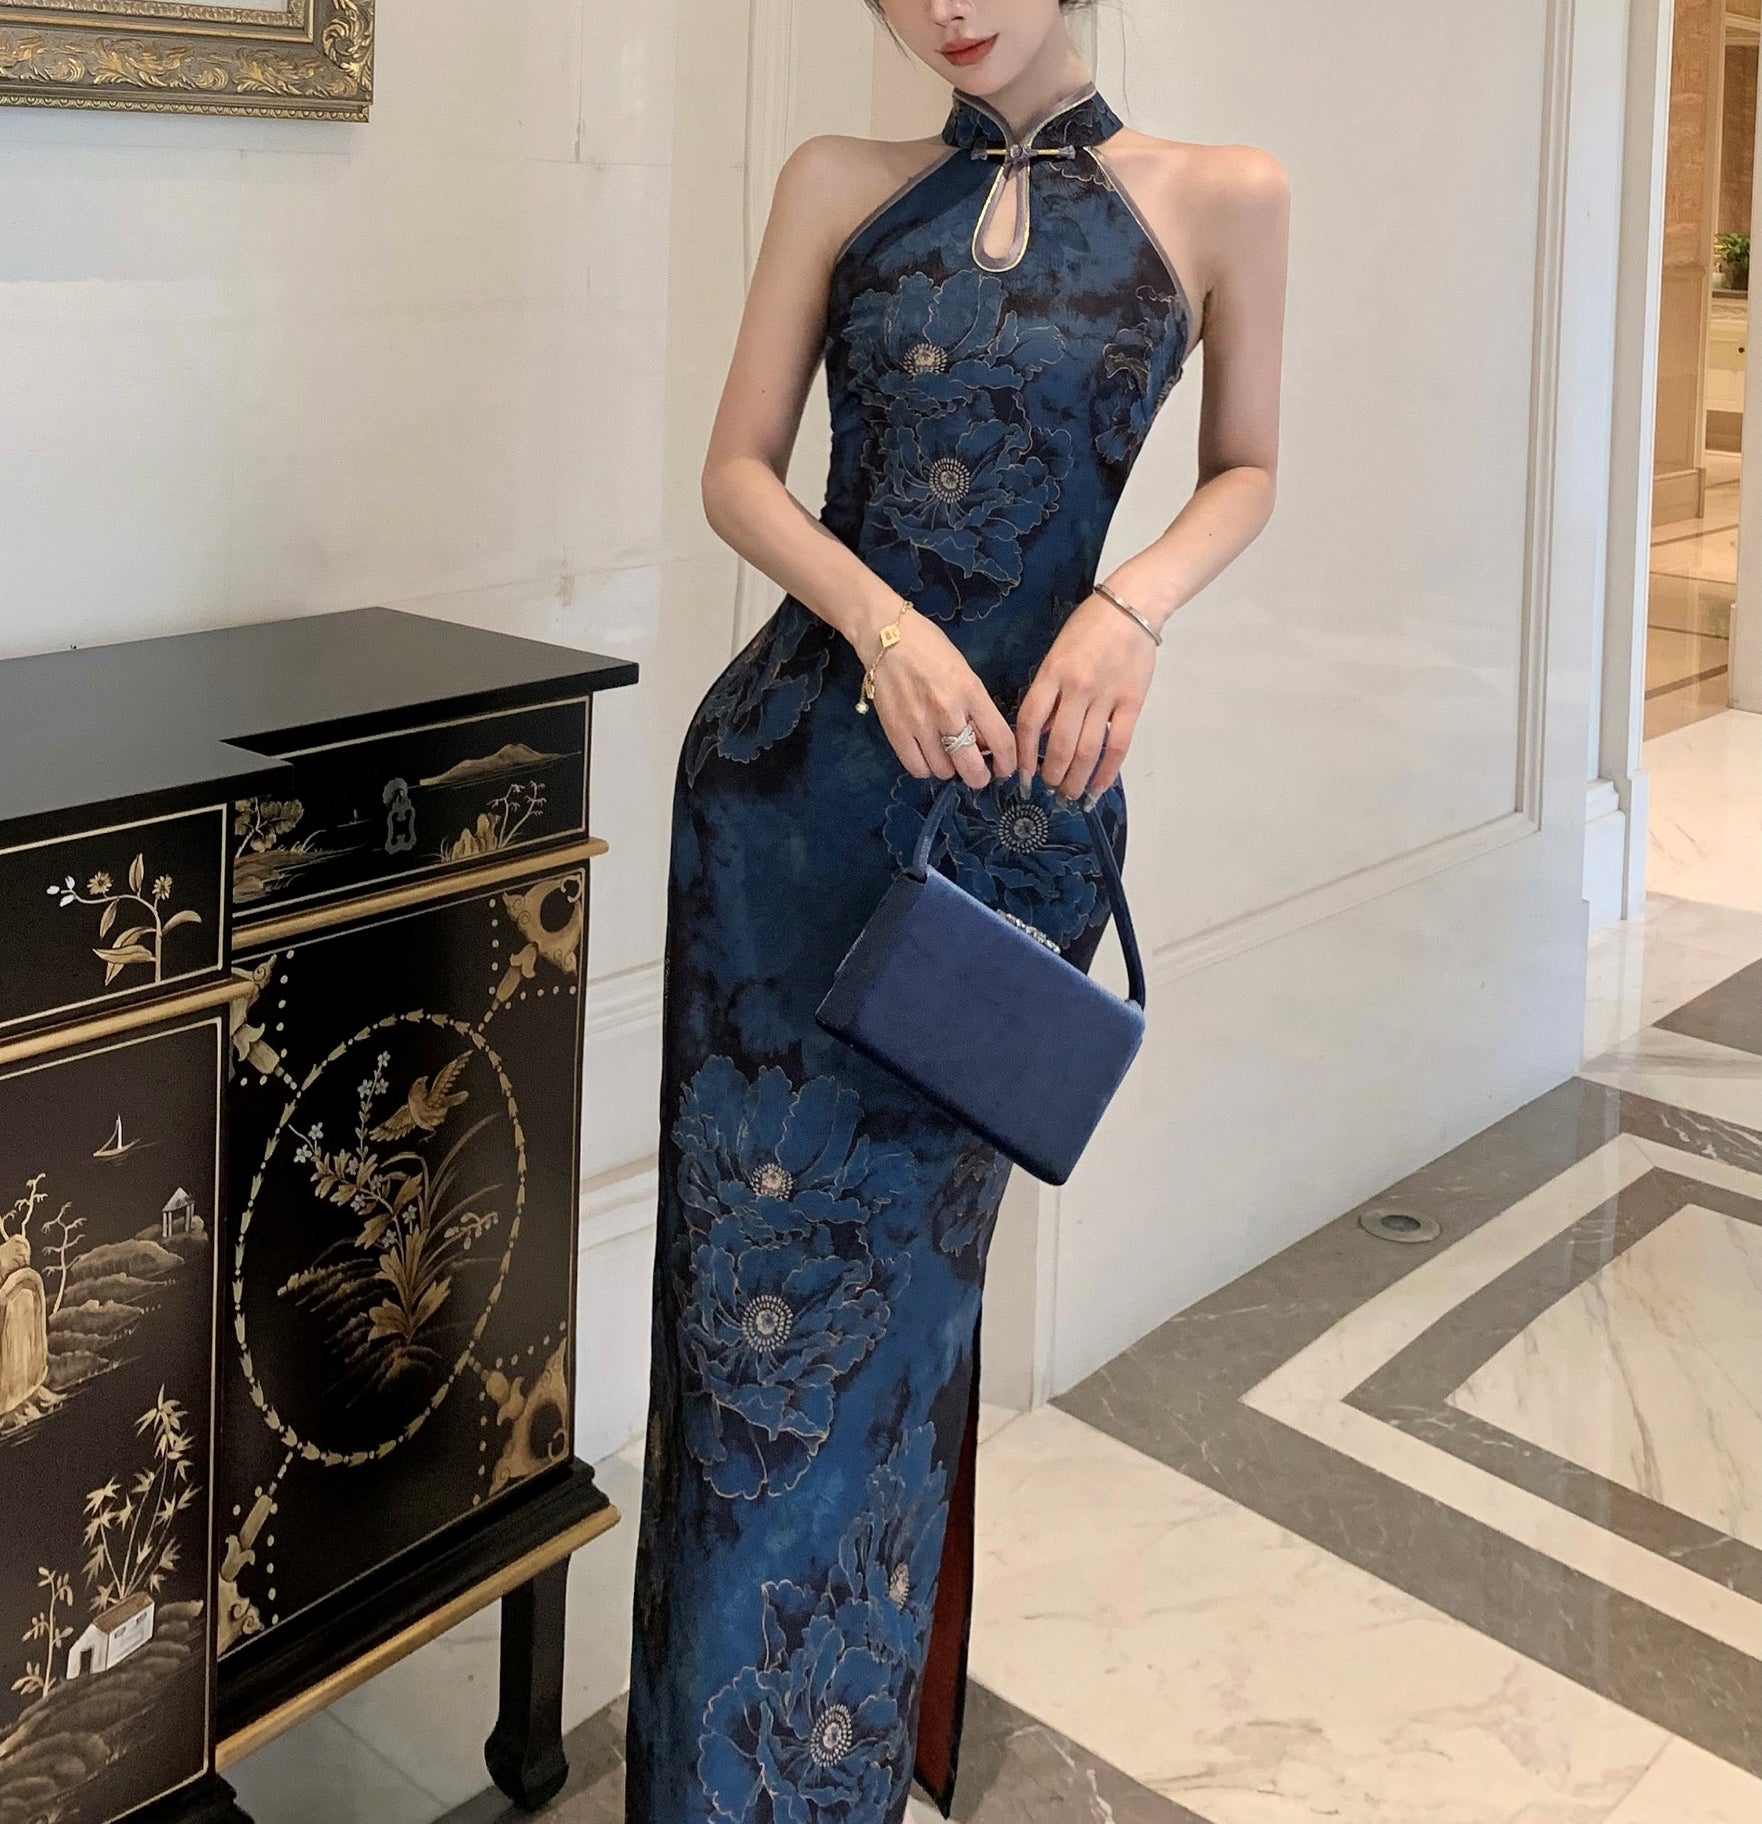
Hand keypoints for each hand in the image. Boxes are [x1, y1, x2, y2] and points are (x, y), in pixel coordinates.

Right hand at [867, 608, 1017, 788]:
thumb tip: (984, 744)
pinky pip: (917, 768)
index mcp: (971, 692)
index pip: (1000, 740)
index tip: (1004, 768)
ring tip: (946, 754)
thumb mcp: (965, 673)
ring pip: (943, 771)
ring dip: (949, 768)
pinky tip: (927, 756)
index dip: (1007, 763)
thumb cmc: (930, 649)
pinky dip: (925, 768)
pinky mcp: (895, 730)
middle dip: (979, 777)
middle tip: (977, 772)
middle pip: (971, 768)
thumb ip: (976, 708)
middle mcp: (947, 711)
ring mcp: (919, 723)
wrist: (886, 636)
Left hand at [1015, 592, 1156, 801]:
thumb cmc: (1089, 628)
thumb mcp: (1056, 655)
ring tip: (1071, 794)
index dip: (1024, 754)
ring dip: (1077, 778)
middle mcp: (1077, 687)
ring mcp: (1106, 695)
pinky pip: (1118, 744)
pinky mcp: (1132, 701)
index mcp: (1052, 674)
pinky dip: (1107, 771)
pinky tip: (1099, 787)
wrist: (1130, 606)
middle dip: (1052, 774)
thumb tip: (1042, 734)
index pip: (1031, 722)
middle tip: (1049, 789)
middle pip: (1060, 743)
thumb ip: (1048, 693)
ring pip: (1088, 749)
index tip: (1021, 775)